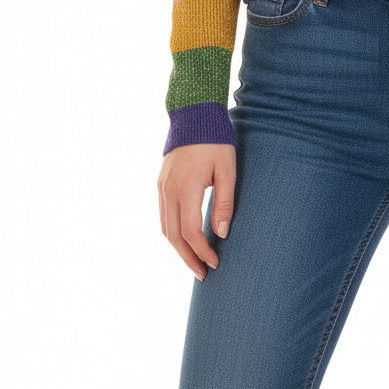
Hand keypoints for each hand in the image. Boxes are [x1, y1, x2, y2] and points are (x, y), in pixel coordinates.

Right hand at [158, 143, 235, 279]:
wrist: (193, 115)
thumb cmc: (215, 140)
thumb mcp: (227, 169)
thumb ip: (225, 202)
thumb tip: (222, 234)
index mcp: (186, 188)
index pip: (190, 232)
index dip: (202, 252)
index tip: (215, 263)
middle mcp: (169, 191)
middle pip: (174, 236)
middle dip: (188, 258)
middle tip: (203, 273)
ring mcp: (161, 187)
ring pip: (165, 228)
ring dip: (178, 248)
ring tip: (195, 260)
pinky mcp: (160, 183)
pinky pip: (163, 215)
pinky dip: (173, 232)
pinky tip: (185, 238)